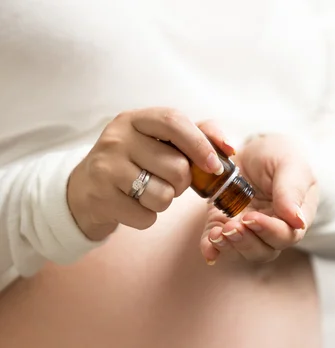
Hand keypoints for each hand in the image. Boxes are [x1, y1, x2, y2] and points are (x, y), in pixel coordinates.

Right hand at [67, 108, 230, 240]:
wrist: (83, 192)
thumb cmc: (130, 166)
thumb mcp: (155, 143)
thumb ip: (194, 136)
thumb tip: (228, 148)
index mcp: (134, 120)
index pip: (173, 121)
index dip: (200, 144)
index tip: (215, 166)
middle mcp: (117, 138)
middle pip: (176, 167)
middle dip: (181, 183)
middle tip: (165, 181)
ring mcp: (106, 168)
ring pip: (163, 195)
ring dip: (163, 202)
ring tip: (146, 193)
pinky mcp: (101, 197)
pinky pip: (146, 217)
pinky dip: (146, 218)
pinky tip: (132, 206)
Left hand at [200, 134, 318, 263]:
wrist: (251, 151)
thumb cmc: (278, 156)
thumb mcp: (289, 164)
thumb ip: (292, 191)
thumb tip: (297, 221)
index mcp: (293, 218)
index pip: (286, 235)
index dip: (269, 231)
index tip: (252, 217)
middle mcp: (270, 230)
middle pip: (263, 250)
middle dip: (246, 241)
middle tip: (232, 227)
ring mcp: (245, 231)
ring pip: (241, 251)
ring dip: (229, 246)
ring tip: (218, 234)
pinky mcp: (222, 226)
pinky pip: (216, 245)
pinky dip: (210, 248)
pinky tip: (207, 246)